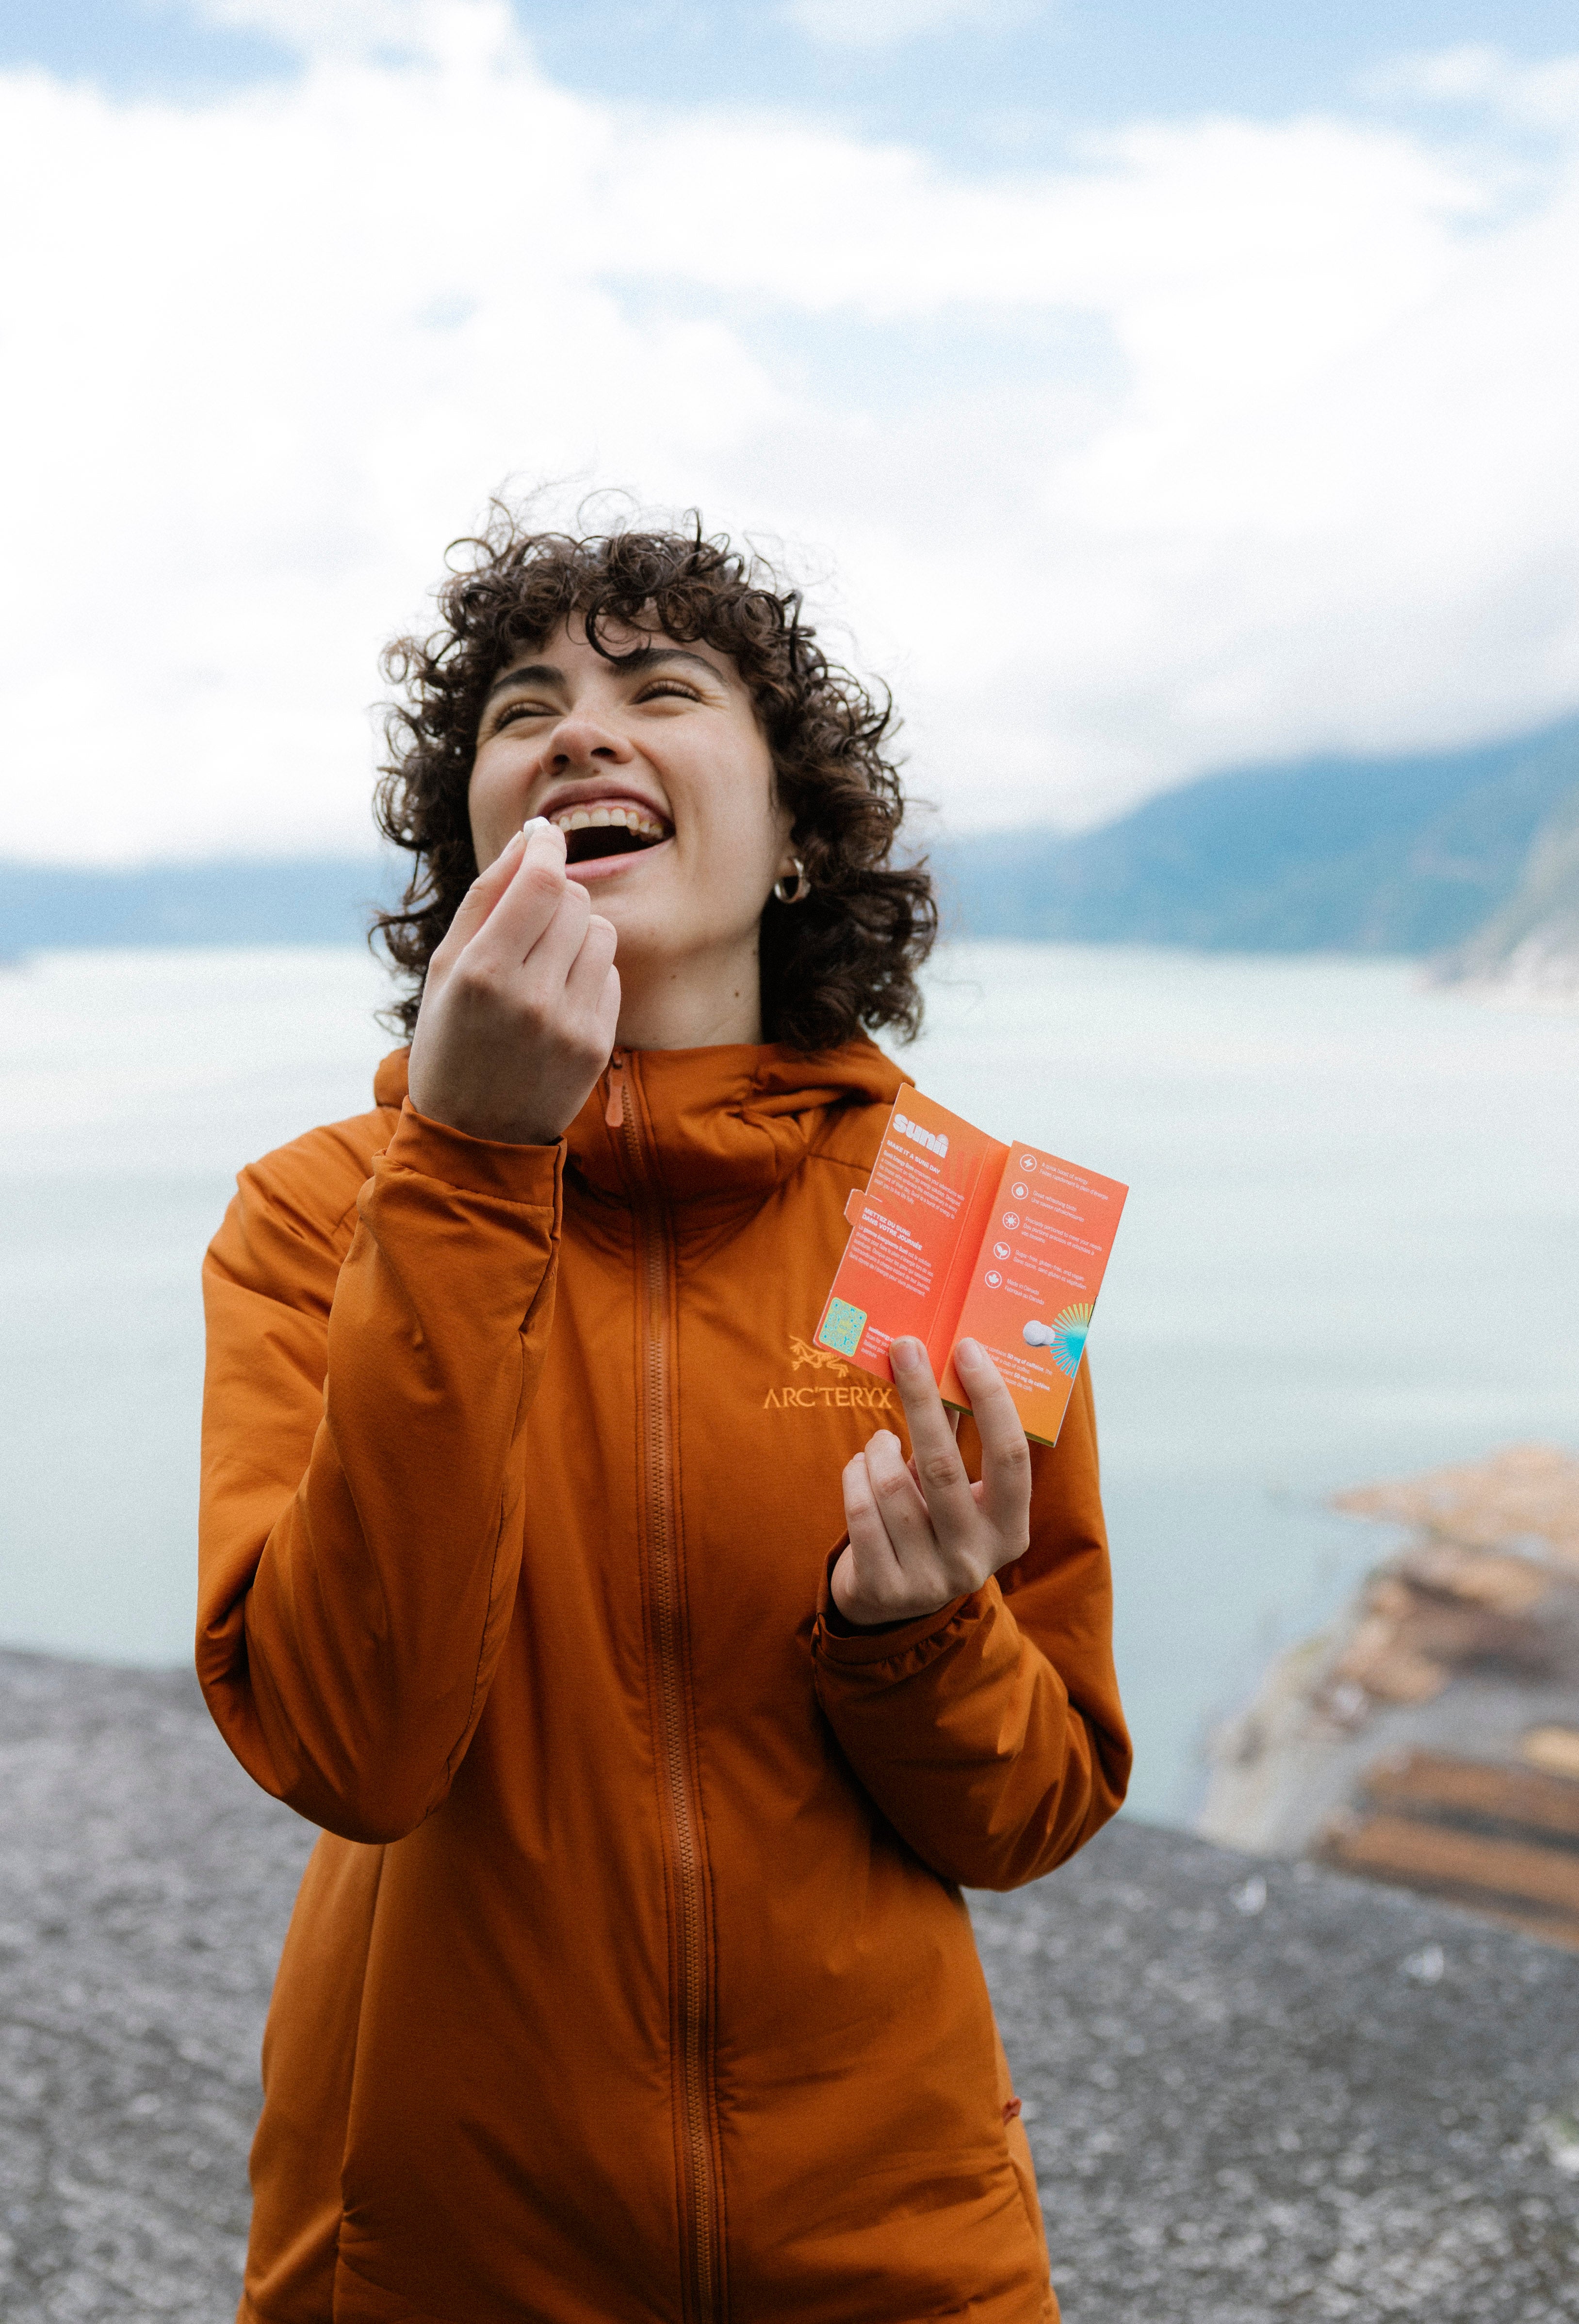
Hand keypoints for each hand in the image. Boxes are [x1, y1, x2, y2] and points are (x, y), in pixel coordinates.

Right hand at [407, 820, 620, 1145]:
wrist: (474, 1138)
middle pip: (574, 900)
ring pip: (600, 932)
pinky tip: (556, 999)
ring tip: (542, 963)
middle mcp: (531, 998)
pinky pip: (610, 974)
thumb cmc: (450, 1040)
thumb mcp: (445, 969)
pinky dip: (587, 972)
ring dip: (576, 932)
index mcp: (482, 973)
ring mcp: (570, 1025)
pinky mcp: (598, 1045)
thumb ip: (486, 899)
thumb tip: (529, 840)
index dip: (549, 848)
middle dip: (556, 893)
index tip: (545, 838)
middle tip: (529, 917)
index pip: (542, 883)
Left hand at [831, 1337, 1030, 1627]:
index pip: (1012, 1456)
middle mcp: (976, 1558)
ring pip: (890, 1483)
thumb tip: (944, 1359)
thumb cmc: (928, 1523)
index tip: (968, 1348)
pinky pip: (859, 1508)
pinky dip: (855, 1475)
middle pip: (944, 1464)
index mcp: (1010, 1529)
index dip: (991, 1399)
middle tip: (905, 1348)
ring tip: (880, 1443)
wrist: (889, 1602)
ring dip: (878, 1448)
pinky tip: (861, 1469)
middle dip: (920, 1397)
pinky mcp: (884, 1588)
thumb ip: (955, 1435)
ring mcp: (930, 1579)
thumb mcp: (955, 1490)